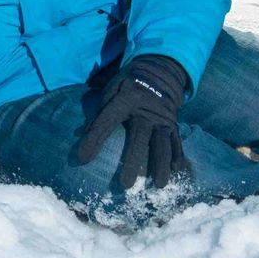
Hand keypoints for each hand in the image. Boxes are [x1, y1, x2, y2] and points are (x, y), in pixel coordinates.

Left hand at [73, 56, 191, 190]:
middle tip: (125, 185)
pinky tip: (176, 170)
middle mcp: (147, 110)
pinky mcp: (173, 124)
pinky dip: (177, 156)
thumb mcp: (110, 91)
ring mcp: (163, 118)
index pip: (107, 121)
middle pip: (140, 138)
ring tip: (159, 185)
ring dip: (161, 165)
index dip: (94, 139)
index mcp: (126, 99)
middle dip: (133, 162)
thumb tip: (81, 135)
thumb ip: (99, 113)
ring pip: (162, 144)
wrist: (158, 72)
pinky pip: (177, 141)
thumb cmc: (127, 86)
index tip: (82, 159)